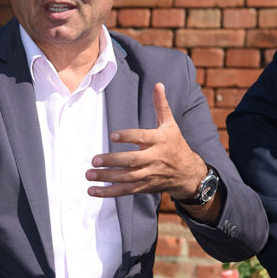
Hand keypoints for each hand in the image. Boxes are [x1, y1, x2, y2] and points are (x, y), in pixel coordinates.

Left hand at [86, 83, 206, 199]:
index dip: (128, 137)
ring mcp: (148, 175)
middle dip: (112, 161)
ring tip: (89, 175)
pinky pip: (125, 191)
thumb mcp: (171, 125)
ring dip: (107, 177)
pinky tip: (92, 191)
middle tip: (94, 160)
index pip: (142, 138)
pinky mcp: (144, 187)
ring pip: (126, 178)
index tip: (113, 135)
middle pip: (132, 161)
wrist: (188, 173)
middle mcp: (154, 159)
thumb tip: (158, 84)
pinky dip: (109, 192)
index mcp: (159, 141)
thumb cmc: (175, 144)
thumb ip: (161, 106)